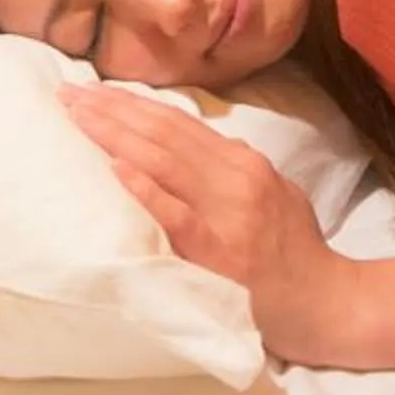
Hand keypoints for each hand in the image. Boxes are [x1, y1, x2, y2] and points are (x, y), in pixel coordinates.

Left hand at [59, 84, 355, 360]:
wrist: (326, 303)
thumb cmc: (295, 252)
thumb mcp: (273, 193)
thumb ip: (231, 170)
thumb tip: (187, 149)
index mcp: (245, 163)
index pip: (178, 123)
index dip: (132, 104)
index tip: (93, 91)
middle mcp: (236, 178)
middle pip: (164, 133)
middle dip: (112, 110)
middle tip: (68, 93)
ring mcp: (228, 214)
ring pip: (165, 161)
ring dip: (115, 136)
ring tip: (77, 117)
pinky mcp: (220, 252)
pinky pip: (176, 214)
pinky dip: (145, 188)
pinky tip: (115, 167)